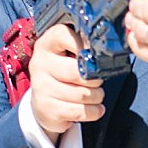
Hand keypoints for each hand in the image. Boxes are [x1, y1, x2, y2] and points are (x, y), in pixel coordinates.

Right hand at [27, 23, 103, 138]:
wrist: (46, 102)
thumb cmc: (64, 74)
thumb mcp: (69, 55)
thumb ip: (84, 49)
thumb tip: (107, 50)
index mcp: (47, 44)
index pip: (63, 35)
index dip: (84, 44)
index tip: (95, 54)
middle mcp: (40, 63)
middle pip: (78, 71)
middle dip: (96, 79)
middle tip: (97, 80)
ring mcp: (41, 87)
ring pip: (82, 94)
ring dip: (97, 96)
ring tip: (95, 95)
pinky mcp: (46, 108)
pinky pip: (79, 111)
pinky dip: (93, 112)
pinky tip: (93, 108)